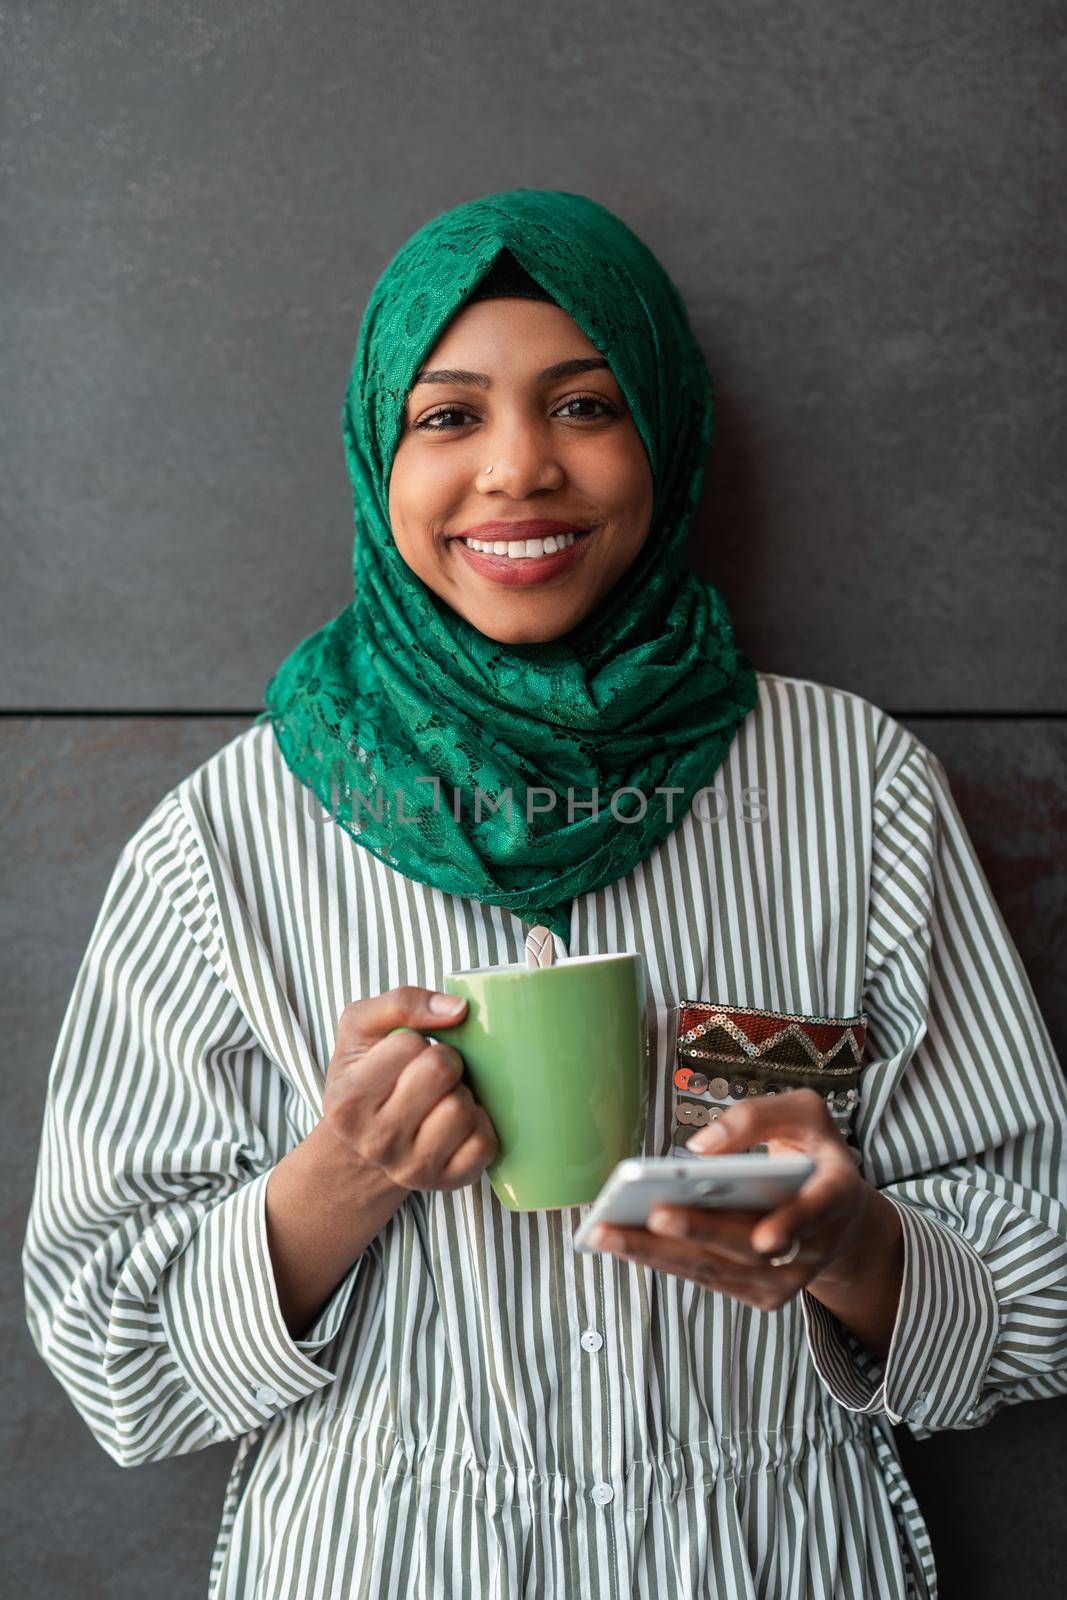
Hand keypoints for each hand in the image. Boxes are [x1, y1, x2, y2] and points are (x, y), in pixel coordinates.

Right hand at [320, 986, 498, 1192]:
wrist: (367, 1145)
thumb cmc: (367, 1075)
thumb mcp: (362, 1028)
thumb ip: (401, 1003)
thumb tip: (459, 1008)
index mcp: (347, 1103)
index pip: (409, 1045)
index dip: (415, 1040)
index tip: (404, 1055)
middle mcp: (376, 1142)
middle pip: (441, 1073)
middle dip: (444, 1060)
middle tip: (431, 1072)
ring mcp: (412, 1169)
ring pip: (463, 1109)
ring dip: (461, 1094)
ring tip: (441, 1098)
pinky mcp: (447, 1183)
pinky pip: (485, 1143)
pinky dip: (480, 1124)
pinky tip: (459, 1123)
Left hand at [590, 1087, 886, 1314]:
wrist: (841, 1218)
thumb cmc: (813, 1154)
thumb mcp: (803, 1114)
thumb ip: (758, 1117)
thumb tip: (700, 1147)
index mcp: (835, 1193)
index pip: (816, 1211)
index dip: (793, 1225)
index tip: (766, 1237)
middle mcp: (815, 1245)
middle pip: (750, 1247)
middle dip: (700, 1232)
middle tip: (653, 1216)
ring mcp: (788, 1277)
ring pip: (718, 1269)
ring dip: (660, 1254)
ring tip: (608, 1233)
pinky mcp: (762, 1294)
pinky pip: (707, 1278)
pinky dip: (663, 1261)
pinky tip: (623, 1243)